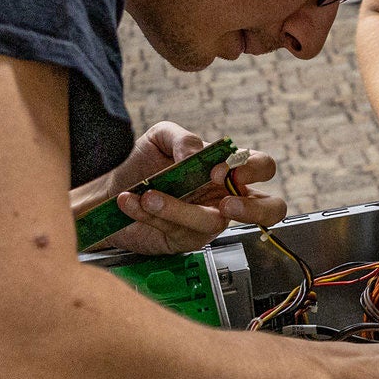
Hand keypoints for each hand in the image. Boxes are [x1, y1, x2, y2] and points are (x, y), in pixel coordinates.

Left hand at [77, 122, 285, 254]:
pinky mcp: (183, 241)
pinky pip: (176, 230)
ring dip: (179, 208)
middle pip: (271, 210)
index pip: (262, 167)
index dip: (252, 169)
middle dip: (254, 209)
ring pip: (212, 224)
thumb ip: (182, 138)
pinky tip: (131, 201)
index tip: (218, 170)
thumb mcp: (161, 137)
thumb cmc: (143, 163)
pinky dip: (150, 213)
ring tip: (150, 195)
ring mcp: (207, 223)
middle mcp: (225, 198)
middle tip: (226, 205)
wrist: (107, 190)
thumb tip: (197, 154)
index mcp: (229, 170)